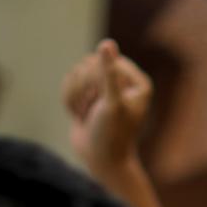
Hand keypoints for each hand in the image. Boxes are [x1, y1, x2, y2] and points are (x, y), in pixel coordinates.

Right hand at [62, 39, 151, 175]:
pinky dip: (69, 101)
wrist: (100, 162)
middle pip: (89, 64)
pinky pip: (69, 83)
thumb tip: (106, 44)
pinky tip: (78, 116)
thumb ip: (109, 73)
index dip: (97, 80)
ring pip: (76, 73)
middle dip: (85, 89)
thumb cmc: (111, 136)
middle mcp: (123, 82)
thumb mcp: (111, 104)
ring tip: (85, 115)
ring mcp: (104, 87)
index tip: (101, 102)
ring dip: (76, 97)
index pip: (105, 61)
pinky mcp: (88, 95)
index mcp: (137, 82)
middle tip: (91, 111)